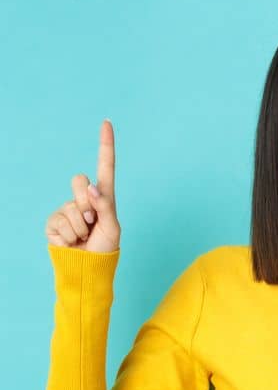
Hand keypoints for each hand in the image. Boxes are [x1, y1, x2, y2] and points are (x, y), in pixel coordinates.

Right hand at [44, 120, 120, 252]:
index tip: (106, 123)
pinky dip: (69, 233)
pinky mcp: (53, 221)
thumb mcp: (113, 228)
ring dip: (80, 224)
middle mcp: (84, 199)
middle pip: (79, 180)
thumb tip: (91, 188)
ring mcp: (67, 208)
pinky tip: (71, 240)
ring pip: (71, 206)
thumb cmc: (104, 247)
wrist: (87, 267)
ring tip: (84, 235)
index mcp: (103, 197)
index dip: (105, 145)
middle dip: (87, 201)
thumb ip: (105, 206)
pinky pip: (60, 220)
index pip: (105, 167)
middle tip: (92, 221)